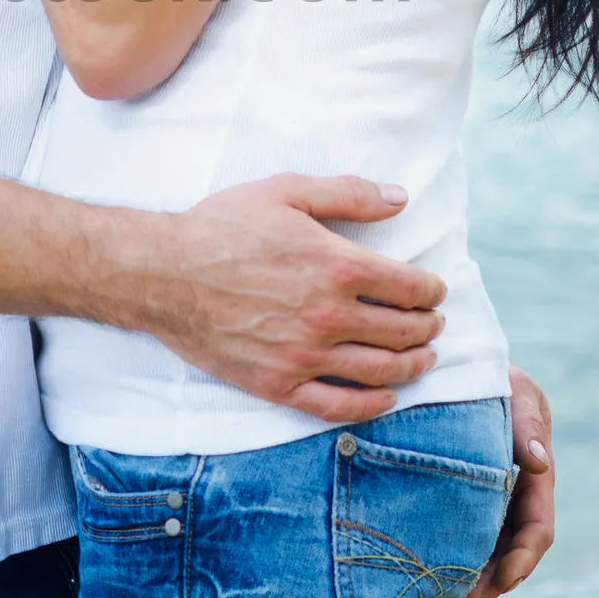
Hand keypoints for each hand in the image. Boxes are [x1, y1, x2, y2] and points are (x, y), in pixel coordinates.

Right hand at [144, 173, 446, 423]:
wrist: (164, 273)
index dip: (431, 290)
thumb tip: (399, 197)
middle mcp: (328, 316)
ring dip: (412, 366)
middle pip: (402, 331)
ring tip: (421, 358)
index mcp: (336, 265)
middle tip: (433, 323)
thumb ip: (347, 193)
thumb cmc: (223, 226)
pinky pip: (340, 406)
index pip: (409, 287)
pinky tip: (385, 396)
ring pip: (380, 371)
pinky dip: (373, 404)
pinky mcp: (279, 384)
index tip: (434, 290)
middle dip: (427, 327)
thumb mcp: (285, 191)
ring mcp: (305, 355)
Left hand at [449, 363, 554, 597]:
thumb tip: (541, 459)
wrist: (454, 361)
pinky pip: (462, 540)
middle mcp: (514, 493)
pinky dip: (453, 567)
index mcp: (534, 472)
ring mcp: (488, 498)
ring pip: (486, 554)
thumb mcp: (514, 390)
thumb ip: (526, 423)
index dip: (523, 555)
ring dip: (474, 588)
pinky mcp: (460, 498)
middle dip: (492, 585)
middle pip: (510, 552)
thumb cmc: (489, 372)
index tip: (506, 579)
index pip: (536, 525)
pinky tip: (436, 596)